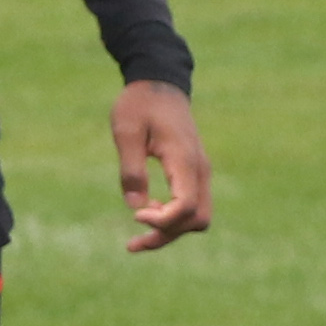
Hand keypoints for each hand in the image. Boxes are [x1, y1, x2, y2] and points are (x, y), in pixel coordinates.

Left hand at [112, 81, 211, 250]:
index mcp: (183, 159)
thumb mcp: (126, 131)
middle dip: (167, 235)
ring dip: (171, 232)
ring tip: (137, 237)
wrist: (160, 83)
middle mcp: (199, 169)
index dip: (162, 220)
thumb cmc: (139, 104)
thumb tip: (135, 207)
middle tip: (133, 242)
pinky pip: (193, 206)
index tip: (135, 214)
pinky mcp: (194, 173)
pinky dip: (174, 219)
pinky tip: (149, 212)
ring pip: (198, 218)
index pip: (185, 206)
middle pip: (197, 220)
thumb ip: (131, 168)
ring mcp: (200, 172)